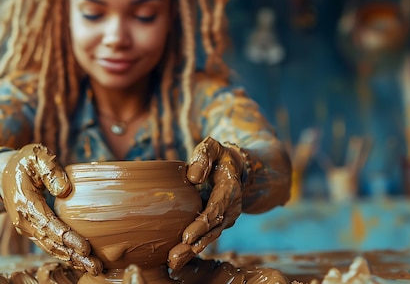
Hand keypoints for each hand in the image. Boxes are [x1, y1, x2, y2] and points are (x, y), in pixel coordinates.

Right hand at [0, 143, 102, 274]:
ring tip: (94, 268)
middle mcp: (24, 221)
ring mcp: (27, 228)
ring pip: (51, 247)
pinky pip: (49, 244)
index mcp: (25, 203)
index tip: (86, 248)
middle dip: (74, 256)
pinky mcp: (32, 230)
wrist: (2, 173)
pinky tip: (80, 261)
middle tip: (96, 266)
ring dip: (72, 259)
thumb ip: (50, 169)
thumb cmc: (24, 161)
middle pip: (51, 242)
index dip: (67, 238)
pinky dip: (65, 253)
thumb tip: (64, 190)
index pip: (48, 225)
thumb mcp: (36, 155)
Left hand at [168, 137, 246, 269]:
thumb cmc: (218, 156)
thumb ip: (203, 156)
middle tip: (174, 256)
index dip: (201, 224)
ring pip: (209, 237)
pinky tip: (177, 259)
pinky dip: (193, 249)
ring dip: (191, 251)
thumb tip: (193, 177)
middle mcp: (231, 207)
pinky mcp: (219, 223)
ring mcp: (226, 218)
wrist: (236, 167)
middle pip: (212, 229)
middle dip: (193, 245)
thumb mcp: (212, 147)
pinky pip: (206, 237)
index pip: (215, 210)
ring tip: (173, 262)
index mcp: (229, 188)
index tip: (186, 236)